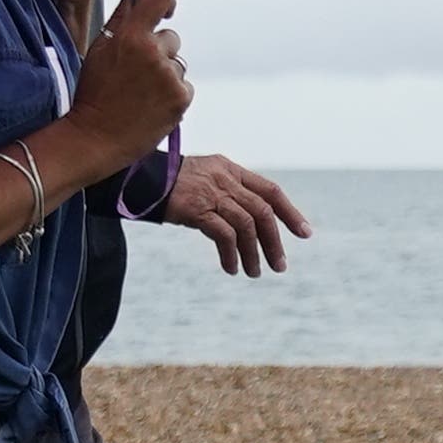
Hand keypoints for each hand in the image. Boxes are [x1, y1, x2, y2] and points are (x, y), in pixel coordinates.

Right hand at [63, 0, 190, 169]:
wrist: (95, 138)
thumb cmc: (93, 95)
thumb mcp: (99, 50)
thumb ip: (120, 15)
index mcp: (130, 36)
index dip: (164, 0)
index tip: (164, 9)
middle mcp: (154, 54)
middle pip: (171, 37)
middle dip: (158, 50)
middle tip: (136, 72)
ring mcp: (169, 77)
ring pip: (178, 64)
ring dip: (164, 74)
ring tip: (141, 93)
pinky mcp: (181, 99)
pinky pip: (184, 86)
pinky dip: (172, 94)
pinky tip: (151, 104)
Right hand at [160, 153, 313, 277]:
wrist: (138, 177)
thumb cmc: (170, 182)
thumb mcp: (205, 178)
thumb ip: (228, 192)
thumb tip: (250, 223)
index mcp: (231, 169)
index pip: (270, 190)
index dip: (290, 212)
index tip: (304, 233)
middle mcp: (225, 179)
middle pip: (262, 211)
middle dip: (274, 241)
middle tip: (280, 266)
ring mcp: (211, 193)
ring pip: (246, 226)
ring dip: (254, 253)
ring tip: (255, 273)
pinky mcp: (196, 209)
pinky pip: (223, 235)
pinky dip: (231, 254)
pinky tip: (232, 268)